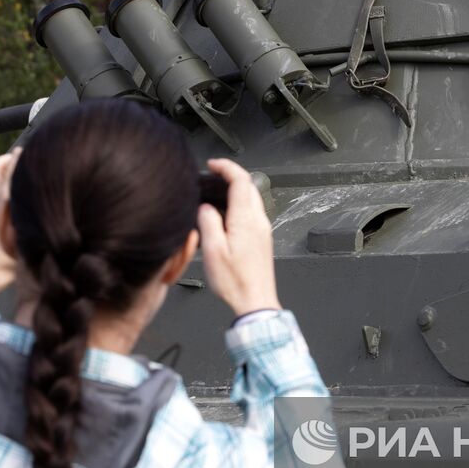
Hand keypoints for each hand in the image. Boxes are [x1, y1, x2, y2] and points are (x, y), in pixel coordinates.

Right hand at [196, 158, 280, 316]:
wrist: (255, 302)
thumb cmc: (235, 282)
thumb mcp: (212, 251)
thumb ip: (208, 222)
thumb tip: (205, 208)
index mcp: (246, 220)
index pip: (241, 180)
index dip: (226, 167)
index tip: (213, 164)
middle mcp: (259, 221)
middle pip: (249, 186)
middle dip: (231, 175)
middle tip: (213, 176)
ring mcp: (263, 230)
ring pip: (252, 198)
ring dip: (236, 190)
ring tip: (215, 194)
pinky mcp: (263, 239)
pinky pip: (252, 212)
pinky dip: (239, 204)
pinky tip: (225, 216)